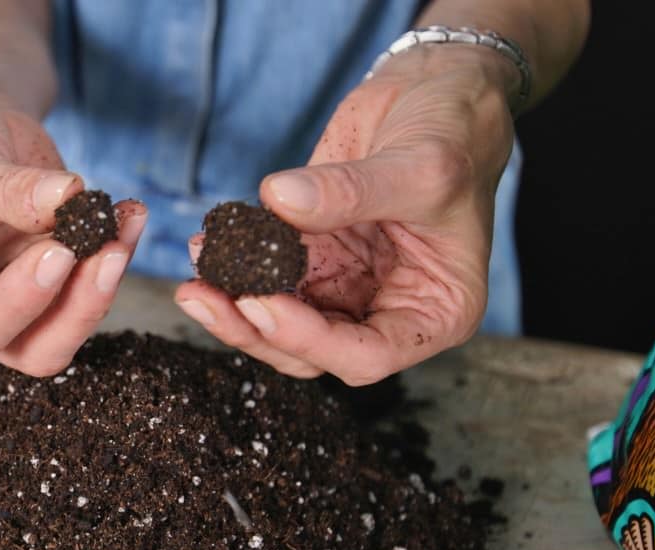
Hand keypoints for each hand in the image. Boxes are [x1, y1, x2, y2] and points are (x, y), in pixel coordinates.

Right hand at [0, 86, 146, 375]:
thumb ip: (10, 190)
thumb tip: (69, 198)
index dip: (19, 304)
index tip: (56, 253)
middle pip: (34, 348)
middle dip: (78, 308)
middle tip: (108, 255)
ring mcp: (20, 298)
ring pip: (72, 321)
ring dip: (106, 281)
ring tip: (125, 224)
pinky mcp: (57, 276)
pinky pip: (93, 281)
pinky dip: (117, 250)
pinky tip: (129, 214)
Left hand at [176, 46, 516, 385]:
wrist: (439, 88)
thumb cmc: (458, 133)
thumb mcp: (422, 165)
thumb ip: (352, 191)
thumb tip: (278, 201)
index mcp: (434, 313)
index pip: (366, 356)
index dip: (310, 341)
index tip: (261, 304)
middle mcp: (386, 307)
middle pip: (310, 350)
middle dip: (253, 328)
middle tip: (204, 297)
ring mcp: (345, 282)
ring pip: (280, 318)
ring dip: (233, 302)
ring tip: (197, 268)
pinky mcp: (312, 251)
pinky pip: (265, 272)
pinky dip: (233, 264)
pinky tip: (206, 242)